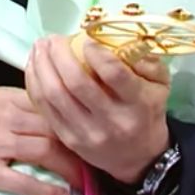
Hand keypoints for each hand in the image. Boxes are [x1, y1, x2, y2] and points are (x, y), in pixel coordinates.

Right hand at [0, 86, 85, 194]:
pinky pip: (23, 180)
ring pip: (44, 151)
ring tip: (87, 182)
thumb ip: (12, 111)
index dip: (73, 120)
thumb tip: (47, 119)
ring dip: (70, 169)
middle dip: (78, 146)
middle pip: (52, 128)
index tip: (89, 133)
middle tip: (96, 161)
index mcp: (2, 98)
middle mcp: (1, 115)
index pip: (49, 104)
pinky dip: (47, 191)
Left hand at [25, 34, 171, 184]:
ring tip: (40, 46)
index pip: (114, 74)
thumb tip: (119, 40)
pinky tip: (34, 65)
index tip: (85, 37)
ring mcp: (87, 133)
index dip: (96, 52)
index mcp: (137, 105)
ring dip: (42, 65)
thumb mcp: (160, 85)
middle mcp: (111, 121)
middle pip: (76, 83)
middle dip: (59, 54)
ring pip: (54, 94)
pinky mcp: (68, 139)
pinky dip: (35, 83)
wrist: (139, 157)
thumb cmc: (147, 111)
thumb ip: (147, 61)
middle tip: (54, 38)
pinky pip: (44, 107)